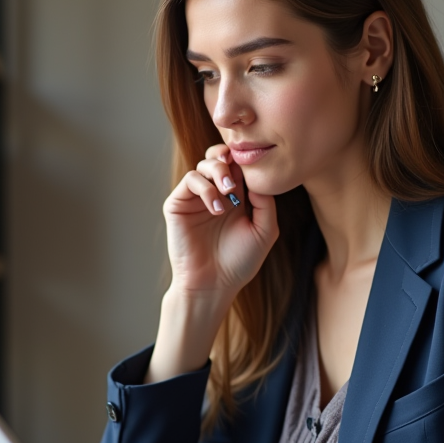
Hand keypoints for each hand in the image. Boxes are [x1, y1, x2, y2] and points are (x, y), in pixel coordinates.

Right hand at [163, 144, 277, 299]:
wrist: (212, 284)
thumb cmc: (238, 263)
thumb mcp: (264, 232)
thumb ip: (266, 204)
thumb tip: (257, 180)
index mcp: (235, 198)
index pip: (237, 166)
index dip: (244, 160)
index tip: (254, 163)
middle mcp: (214, 194)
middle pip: (218, 158)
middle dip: (228, 159)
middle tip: (237, 177)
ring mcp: (194, 199)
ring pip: (203, 165)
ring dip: (218, 173)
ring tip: (229, 194)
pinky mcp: (177, 205)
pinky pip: (190, 181)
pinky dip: (205, 188)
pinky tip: (216, 208)